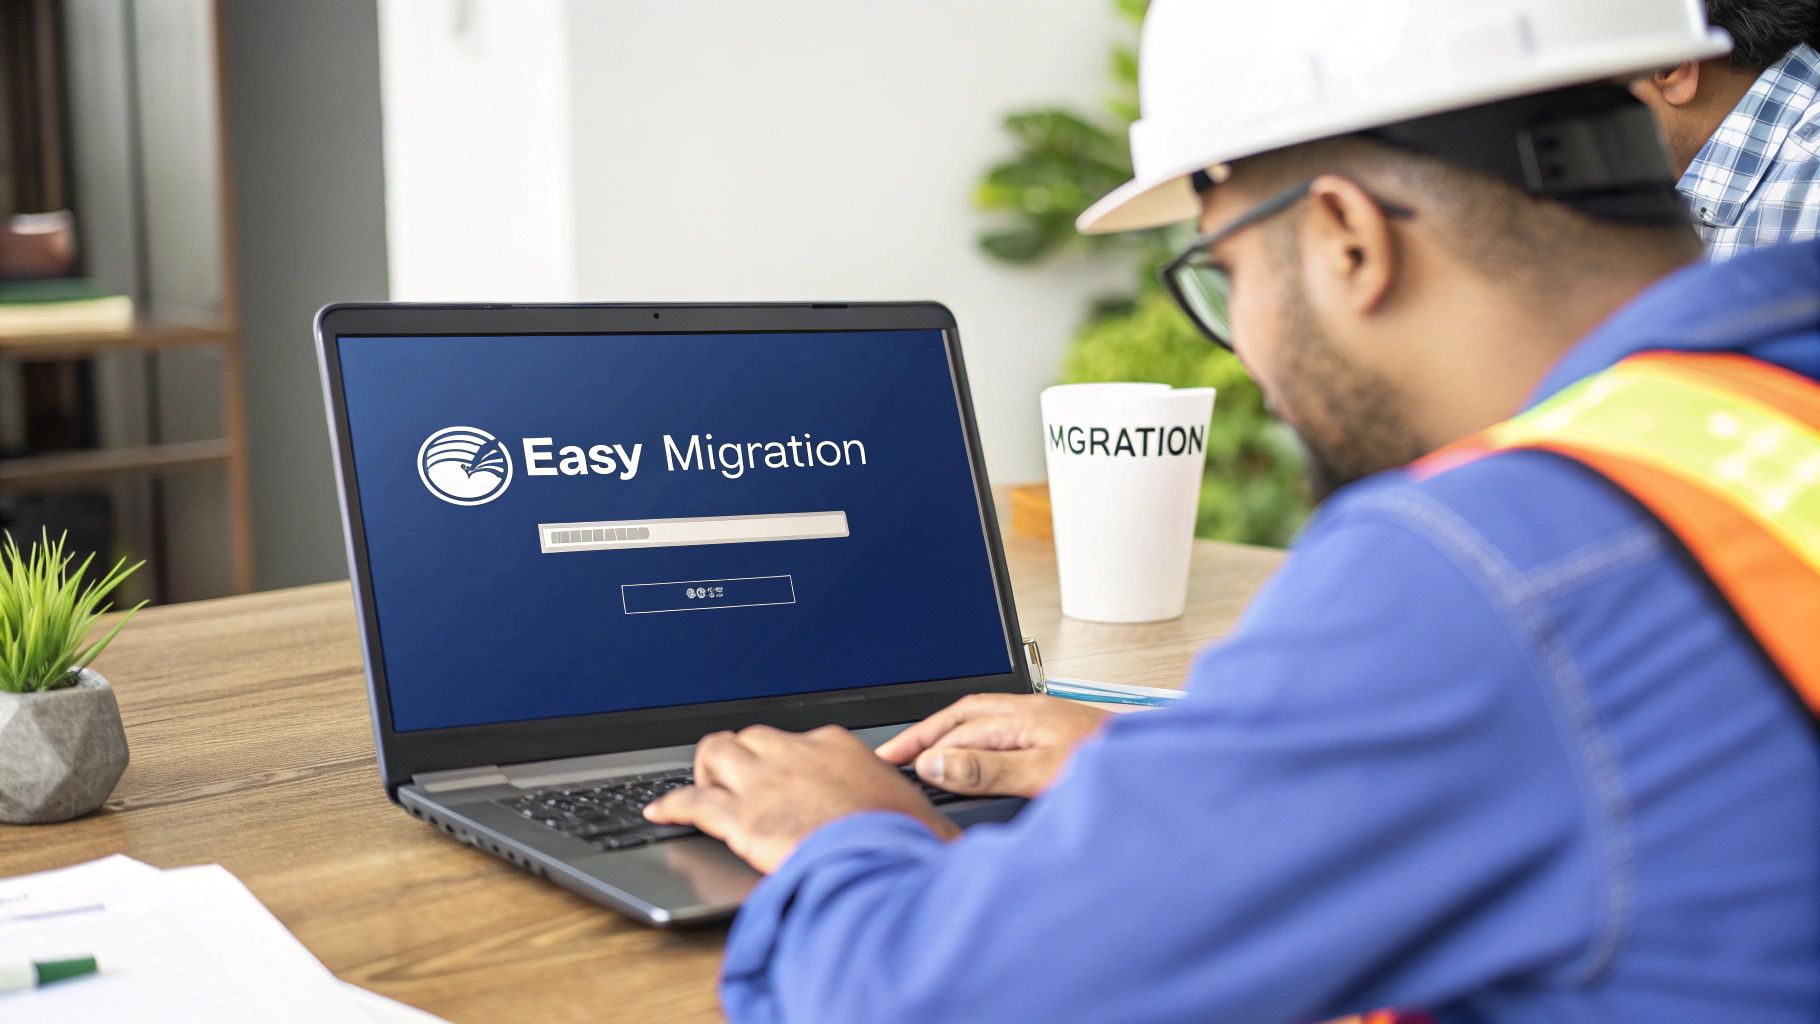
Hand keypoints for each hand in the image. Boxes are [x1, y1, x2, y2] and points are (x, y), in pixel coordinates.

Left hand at [644, 724, 959, 873]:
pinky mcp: (739, 816)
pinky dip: (671, 803)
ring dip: (706, 770)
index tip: (785, 776)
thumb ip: (902, 810)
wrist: (882, 860)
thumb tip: (934, 833)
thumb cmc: (904, 841)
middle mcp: (794, 754)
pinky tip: (658, 810)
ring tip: (703, 788)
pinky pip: (691, 800)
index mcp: (837, 747)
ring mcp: (763, 781)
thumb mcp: (913, 812)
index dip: (784, 760)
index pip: (800, 740)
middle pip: (752, 738)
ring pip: (715, 753)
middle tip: (738, 781)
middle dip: (741, 757)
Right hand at [876, 693, 1110, 798]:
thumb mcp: (1043, 772)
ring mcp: (1045, 723)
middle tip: (892, 756)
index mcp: (1023, 715)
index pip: (956, 728)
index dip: (919, 745)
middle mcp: (1031, 713)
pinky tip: (972, 757)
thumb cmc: (1114, 768)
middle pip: (963, 715)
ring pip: (981, 720)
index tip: (890, 762)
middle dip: (924, 733)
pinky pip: (1000, 730)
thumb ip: (987, 769)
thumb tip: (937, 763)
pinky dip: (974, 742)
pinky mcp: (1056, 736)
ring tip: (921, 754)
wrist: (1165, 772)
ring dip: (948, 734)